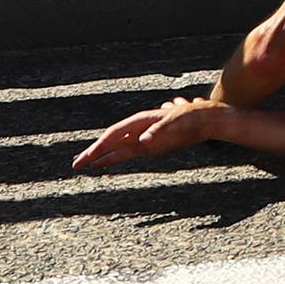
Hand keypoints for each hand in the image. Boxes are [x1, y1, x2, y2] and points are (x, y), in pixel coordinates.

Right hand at [72, 97, 224, 169]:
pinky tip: (102, 164)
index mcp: (141, 121)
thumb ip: (159, 131)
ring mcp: (142, 138)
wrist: (207, 120)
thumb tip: (143, 141)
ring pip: (115, 148)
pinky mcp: (149, 146)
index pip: (114, 134)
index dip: (99, 146)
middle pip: (110, 141)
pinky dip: (113, 158)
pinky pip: (126, 153)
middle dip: (93, 152)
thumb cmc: (191, 118)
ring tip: (82, 165)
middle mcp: (138, 129)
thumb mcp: (177, 122)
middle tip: (76, 165)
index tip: (86, 158)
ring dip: (100, 156)